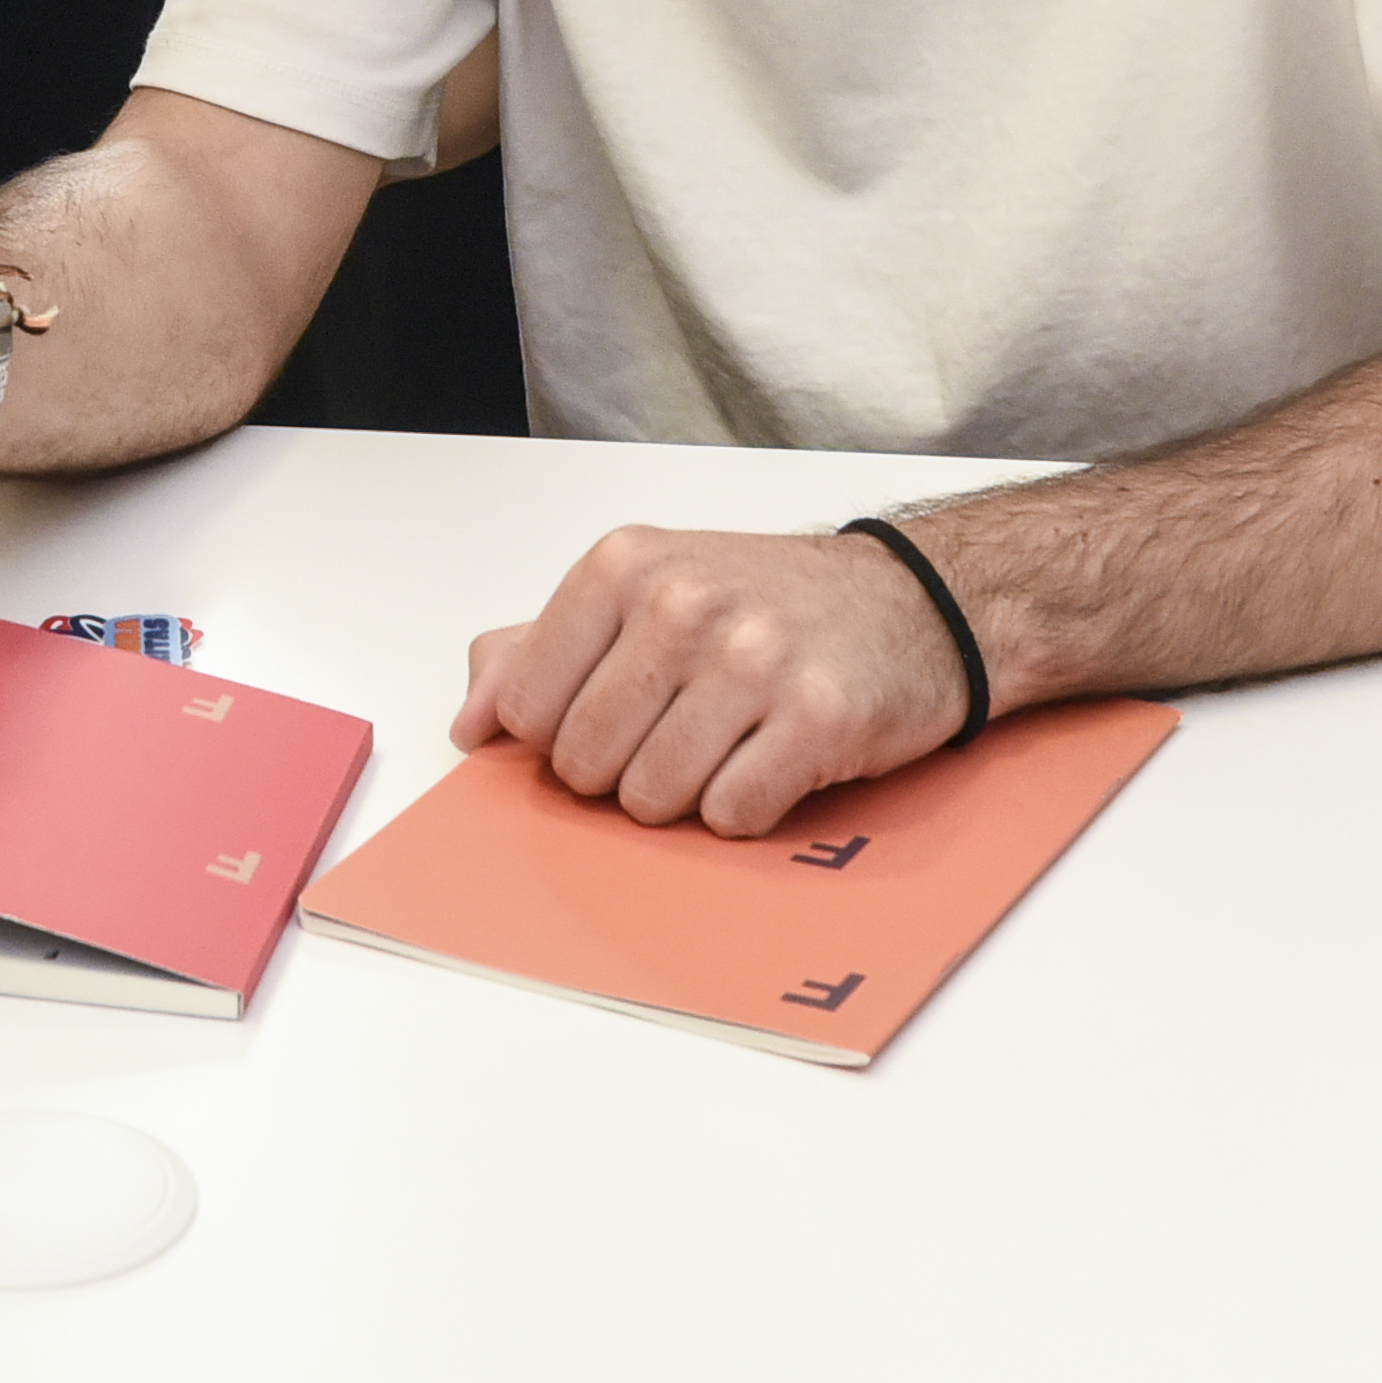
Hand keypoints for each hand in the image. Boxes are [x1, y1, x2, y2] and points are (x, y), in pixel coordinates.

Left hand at [454, 524, 974, 835]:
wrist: (914, 601)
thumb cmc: (771, 602)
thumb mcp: (646, 592)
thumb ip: (539, 649)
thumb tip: (468, 724)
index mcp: (624, 566)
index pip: (526, 709)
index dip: (562, 736)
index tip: (611, 716)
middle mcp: (683, 604)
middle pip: (585, 764)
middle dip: (624, 773)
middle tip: (680, 732)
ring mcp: (752, 660)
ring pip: (652, 799)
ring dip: (685, 795)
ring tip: (727, 744)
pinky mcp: (817, 719)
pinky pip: (730, 816)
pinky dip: (745, 809)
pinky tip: (772, 760)